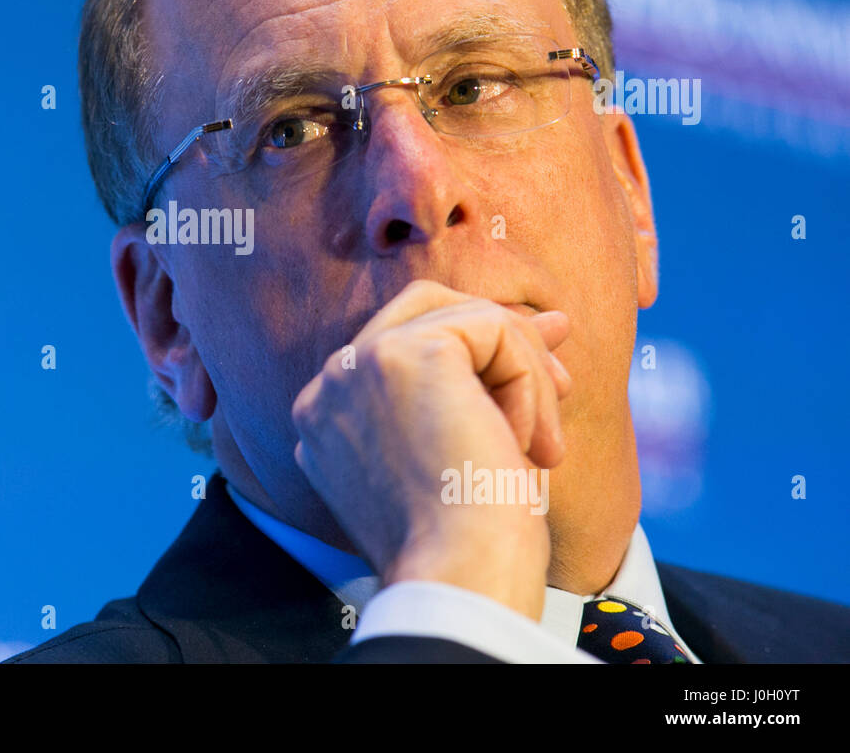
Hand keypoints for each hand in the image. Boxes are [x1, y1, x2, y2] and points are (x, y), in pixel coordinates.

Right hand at [291, 280, 572, 621]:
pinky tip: (527, 443)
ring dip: (522, 373)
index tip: (543, 384)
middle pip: (425, 310)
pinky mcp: (405, 354)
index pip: (400, 350)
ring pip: (465, 317)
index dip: (478, 357)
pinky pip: (492, 329)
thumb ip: (489, 383)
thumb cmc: (469, 542)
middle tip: (560, 380)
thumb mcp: (468, 451)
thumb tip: (552, 321)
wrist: (461, 578)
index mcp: (328, 419)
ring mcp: (358, 366)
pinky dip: (528, 381)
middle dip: (503, 338)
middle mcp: (328, 387)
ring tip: (541, 444)